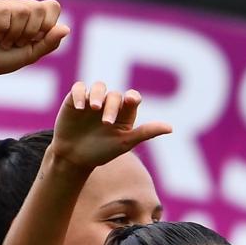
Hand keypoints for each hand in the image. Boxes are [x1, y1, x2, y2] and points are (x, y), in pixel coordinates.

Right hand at [0, 0, 68, 77]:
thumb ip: (49, 42)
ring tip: (5, 42)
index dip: (47, 24)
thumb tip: (66, 28)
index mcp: (34, 15)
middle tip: (17, 43)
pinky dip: (2, 29)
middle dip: (30, 32)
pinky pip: (4, 10)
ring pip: (22, 9)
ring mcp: (3, 3)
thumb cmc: (5, 59)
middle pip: (38, 8)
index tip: (35, 39)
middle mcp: (19, 6)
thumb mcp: (32, 54)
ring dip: (15, 33)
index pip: (52, 6)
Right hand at [48, 83, 172, 169]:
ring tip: (95, 108)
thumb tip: (170, 128)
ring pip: (99, 87)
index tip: (130, 101)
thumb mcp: (125, 143)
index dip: (132, 97)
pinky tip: (79, 107)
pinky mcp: (74, 100)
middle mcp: (109, 104)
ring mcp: (92, 101)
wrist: (75, 157)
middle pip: (115, 96)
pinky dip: (80, 94)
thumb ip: (145, 133)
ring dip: (98, 95)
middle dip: (112, 107)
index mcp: (124, 113)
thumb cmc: (102, 151)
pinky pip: (79, 88)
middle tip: (107, 123)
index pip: (132, 98)